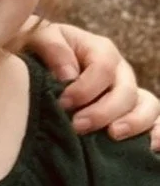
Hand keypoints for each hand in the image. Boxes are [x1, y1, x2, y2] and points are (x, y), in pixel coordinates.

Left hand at [22, 19, 158, 148]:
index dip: (85, 88)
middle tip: (78, 126)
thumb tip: (68, 75)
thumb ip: (53, 48)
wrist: (38, 68)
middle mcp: (121, 72)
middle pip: (125, 91)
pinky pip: (157, 123)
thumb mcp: (39, 38)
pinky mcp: (133, 115)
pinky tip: (151, 147)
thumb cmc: (38, 52)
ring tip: (113, 135)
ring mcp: (130, 94)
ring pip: (148, 106)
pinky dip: (159, 134)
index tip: (63, 103)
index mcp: (100, 51)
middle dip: (102, 111)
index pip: (104, 68)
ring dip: (134, 122)